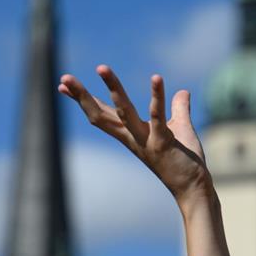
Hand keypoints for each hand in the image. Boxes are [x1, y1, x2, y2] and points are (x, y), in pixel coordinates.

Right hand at [58, 65, 211, 204]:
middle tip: (64, 77)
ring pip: (124, 112)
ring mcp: (146, 140)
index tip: (62, 85)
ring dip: (113, 89)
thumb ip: (178, 109)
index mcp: (130, 133)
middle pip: (101, 114)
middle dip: (82, 96)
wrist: (193, 188)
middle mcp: (133, 137)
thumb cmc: (183, 160)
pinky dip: (157, 96)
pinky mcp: (163, 142)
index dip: (82, 99)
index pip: (101, 114)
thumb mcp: (179, 128)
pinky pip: (157, 116)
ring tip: (101, 67)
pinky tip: (156, 77)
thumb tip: (182, 92)